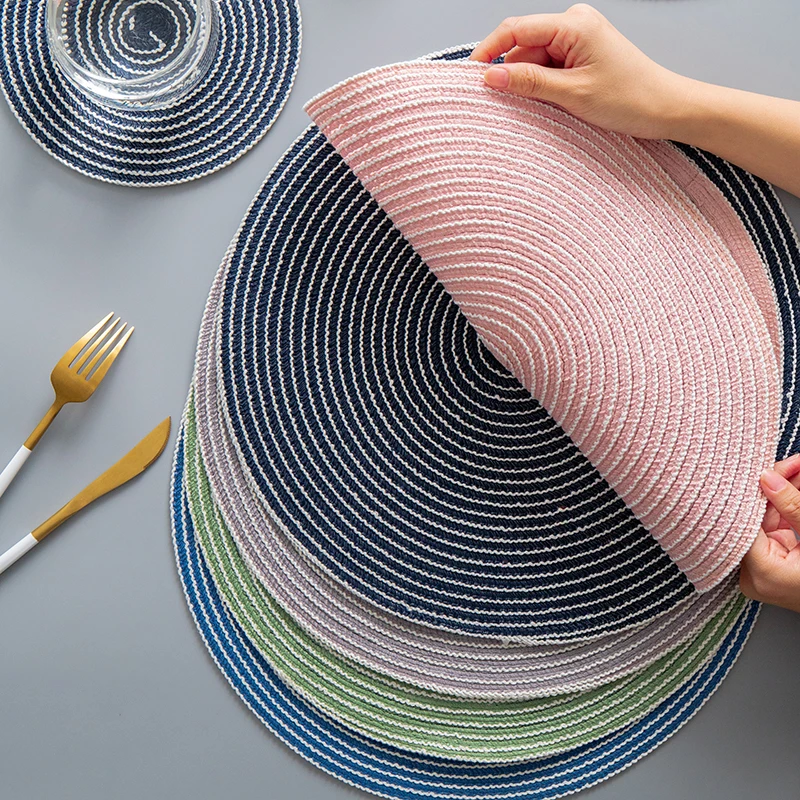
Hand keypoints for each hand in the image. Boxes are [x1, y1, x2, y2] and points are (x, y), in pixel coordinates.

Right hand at [469, 4, 694, 138]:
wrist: (666, 108)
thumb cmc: (631, 98)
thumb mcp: (572, 95)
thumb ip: (529, 83)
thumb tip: (491, 77)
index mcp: (574, 24)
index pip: (516, 29)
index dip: (488, 52)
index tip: (471, 77)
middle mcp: (575, 24)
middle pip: (523, 46)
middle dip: (512, 75)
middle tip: (507, 106)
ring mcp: (578, 39)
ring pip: (534, 60)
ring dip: (530, 85)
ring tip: (545, 109)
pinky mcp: (581, 55)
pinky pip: (549, 68)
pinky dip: (543, 87)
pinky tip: (552, 104)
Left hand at [739, 455, 799, 612]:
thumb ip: (792, 507)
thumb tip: (768, 477)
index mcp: (761, 572)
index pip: (746, 519)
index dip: (760, 489)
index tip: (772, 466)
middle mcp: (754, 576)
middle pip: (755, 518)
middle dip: (775, 488)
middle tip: (793, 464)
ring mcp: (762, 573)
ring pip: (764, 522)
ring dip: (781, 497)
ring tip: (796, 469)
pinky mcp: (771, 567)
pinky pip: (772, 532)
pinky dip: (783, 513)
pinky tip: (793, 490)